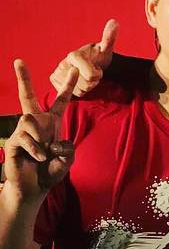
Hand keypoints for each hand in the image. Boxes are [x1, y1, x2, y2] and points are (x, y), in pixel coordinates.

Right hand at [4, 61, 76, 199]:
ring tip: (42, 155)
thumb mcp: (67, 159)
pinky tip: (37, 158)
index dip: (68, 86)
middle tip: (18, 60)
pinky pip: (26, 138)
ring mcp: (22, 131)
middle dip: (23, 78)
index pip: (60, 101)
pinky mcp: (13, 141)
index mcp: (51, 123)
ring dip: (40, 139)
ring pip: (30, 120)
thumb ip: (67, 149)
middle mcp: (35, 123)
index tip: (75, 70)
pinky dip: (36, 150)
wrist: (34, 187)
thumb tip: (54, 141)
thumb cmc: (50, 171)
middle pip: (27, 96)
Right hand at [49, 19, 116, 97]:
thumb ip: (109, 38)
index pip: (92, 76)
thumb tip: (115, 22)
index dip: (98, 74)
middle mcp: (63, 63)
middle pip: (86, 85)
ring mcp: (57, 73)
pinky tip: (79, 81)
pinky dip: (79, 91)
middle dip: (94, 81)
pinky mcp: (54, 82)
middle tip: (92, 72)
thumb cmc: (98, 55)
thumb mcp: (106, 48)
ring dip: (87, 86)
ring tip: (86, 76)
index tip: (98, 67)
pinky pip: (73, 94)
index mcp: (74, 55)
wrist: (88, 63)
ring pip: (80, 91)